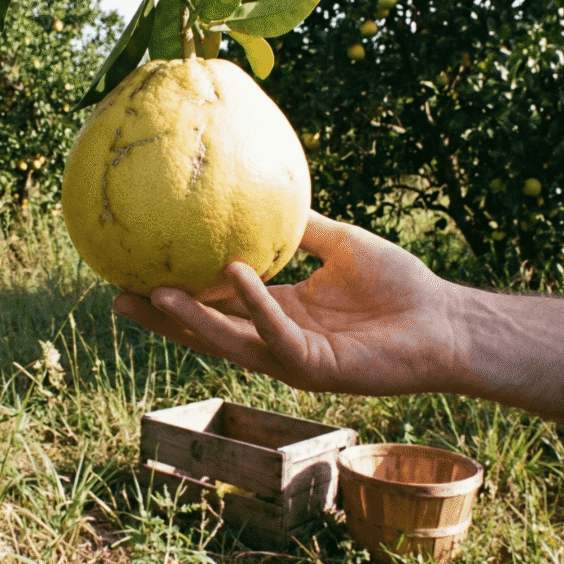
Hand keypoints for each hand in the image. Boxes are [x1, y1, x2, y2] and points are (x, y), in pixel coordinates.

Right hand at [113, 212, 466, 395]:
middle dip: (162, 320)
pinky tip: (234, 275)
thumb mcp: (341, 243)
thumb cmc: (399, 285)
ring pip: (230, 343)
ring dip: (192, 322)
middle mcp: (275, 338)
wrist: (446, 322)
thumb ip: (302, 227)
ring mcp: (293, 358)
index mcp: (276, 312)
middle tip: (117, 295)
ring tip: (157, 295)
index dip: (174, 294)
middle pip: (206, 332)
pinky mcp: (317, 369)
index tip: (135, 272)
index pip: (214, 306)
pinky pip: (278, 335)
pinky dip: (255, 306)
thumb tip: (265, 194)